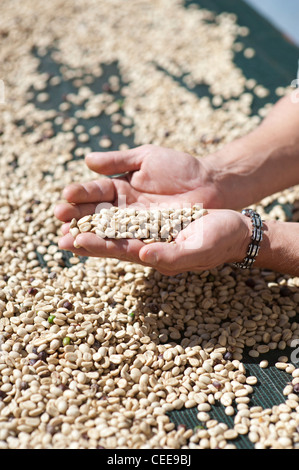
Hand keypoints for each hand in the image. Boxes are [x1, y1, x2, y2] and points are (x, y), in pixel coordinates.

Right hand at [54, 144, 224, 229]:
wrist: (211, 183)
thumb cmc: (180, 167)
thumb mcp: (147, 157)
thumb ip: (119, 160)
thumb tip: (87, 160)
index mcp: (121, 188)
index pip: (96, 192)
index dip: (81, 195)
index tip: (66, 197)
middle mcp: (124, 209)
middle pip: (96, 215)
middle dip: (77, 217)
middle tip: (59, 220)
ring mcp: (137, 225)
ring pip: (108, 232)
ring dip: (88, 236)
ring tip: (68, 240)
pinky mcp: (151, 238)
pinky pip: (129, 242)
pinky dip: (112, 245)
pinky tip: (96, 248)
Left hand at [56, 209, 251, 275]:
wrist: (232, 224)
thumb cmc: (218, 241)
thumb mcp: (197, 249)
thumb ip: (170, 254)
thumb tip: (143, 254)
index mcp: (151, 253)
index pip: (117, 250)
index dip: (96, 246)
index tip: (74, 240)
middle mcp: (143, 239)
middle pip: (107, 236)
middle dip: (83, 232)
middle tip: (58, 228)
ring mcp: (146, 222)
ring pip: (112, 218)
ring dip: (89, 214)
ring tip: (64, 209)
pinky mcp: (151, 207)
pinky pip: (126, 202)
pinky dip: (108, 198)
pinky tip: (91, 193)